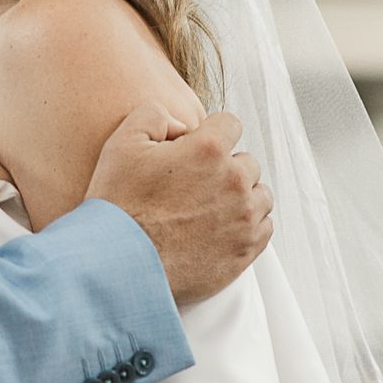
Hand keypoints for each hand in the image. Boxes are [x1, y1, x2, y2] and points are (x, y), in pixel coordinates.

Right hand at [86, 102, 271, 302]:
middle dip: (225, 168)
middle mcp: (234, 182)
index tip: (196, 149)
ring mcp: (243, 219)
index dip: (211, 133)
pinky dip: (247, 226)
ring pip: (260, 195)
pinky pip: (264, 228)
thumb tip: (180, 125)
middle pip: (247, 162)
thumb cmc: (118, 206)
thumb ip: (154, 116)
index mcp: (208, 150)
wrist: (119, 266)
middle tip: (195, 184)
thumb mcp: (122, 144)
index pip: (231, 124)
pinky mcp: (245, 251)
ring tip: (209, 208)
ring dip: (241, 197)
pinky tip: (220, 229)